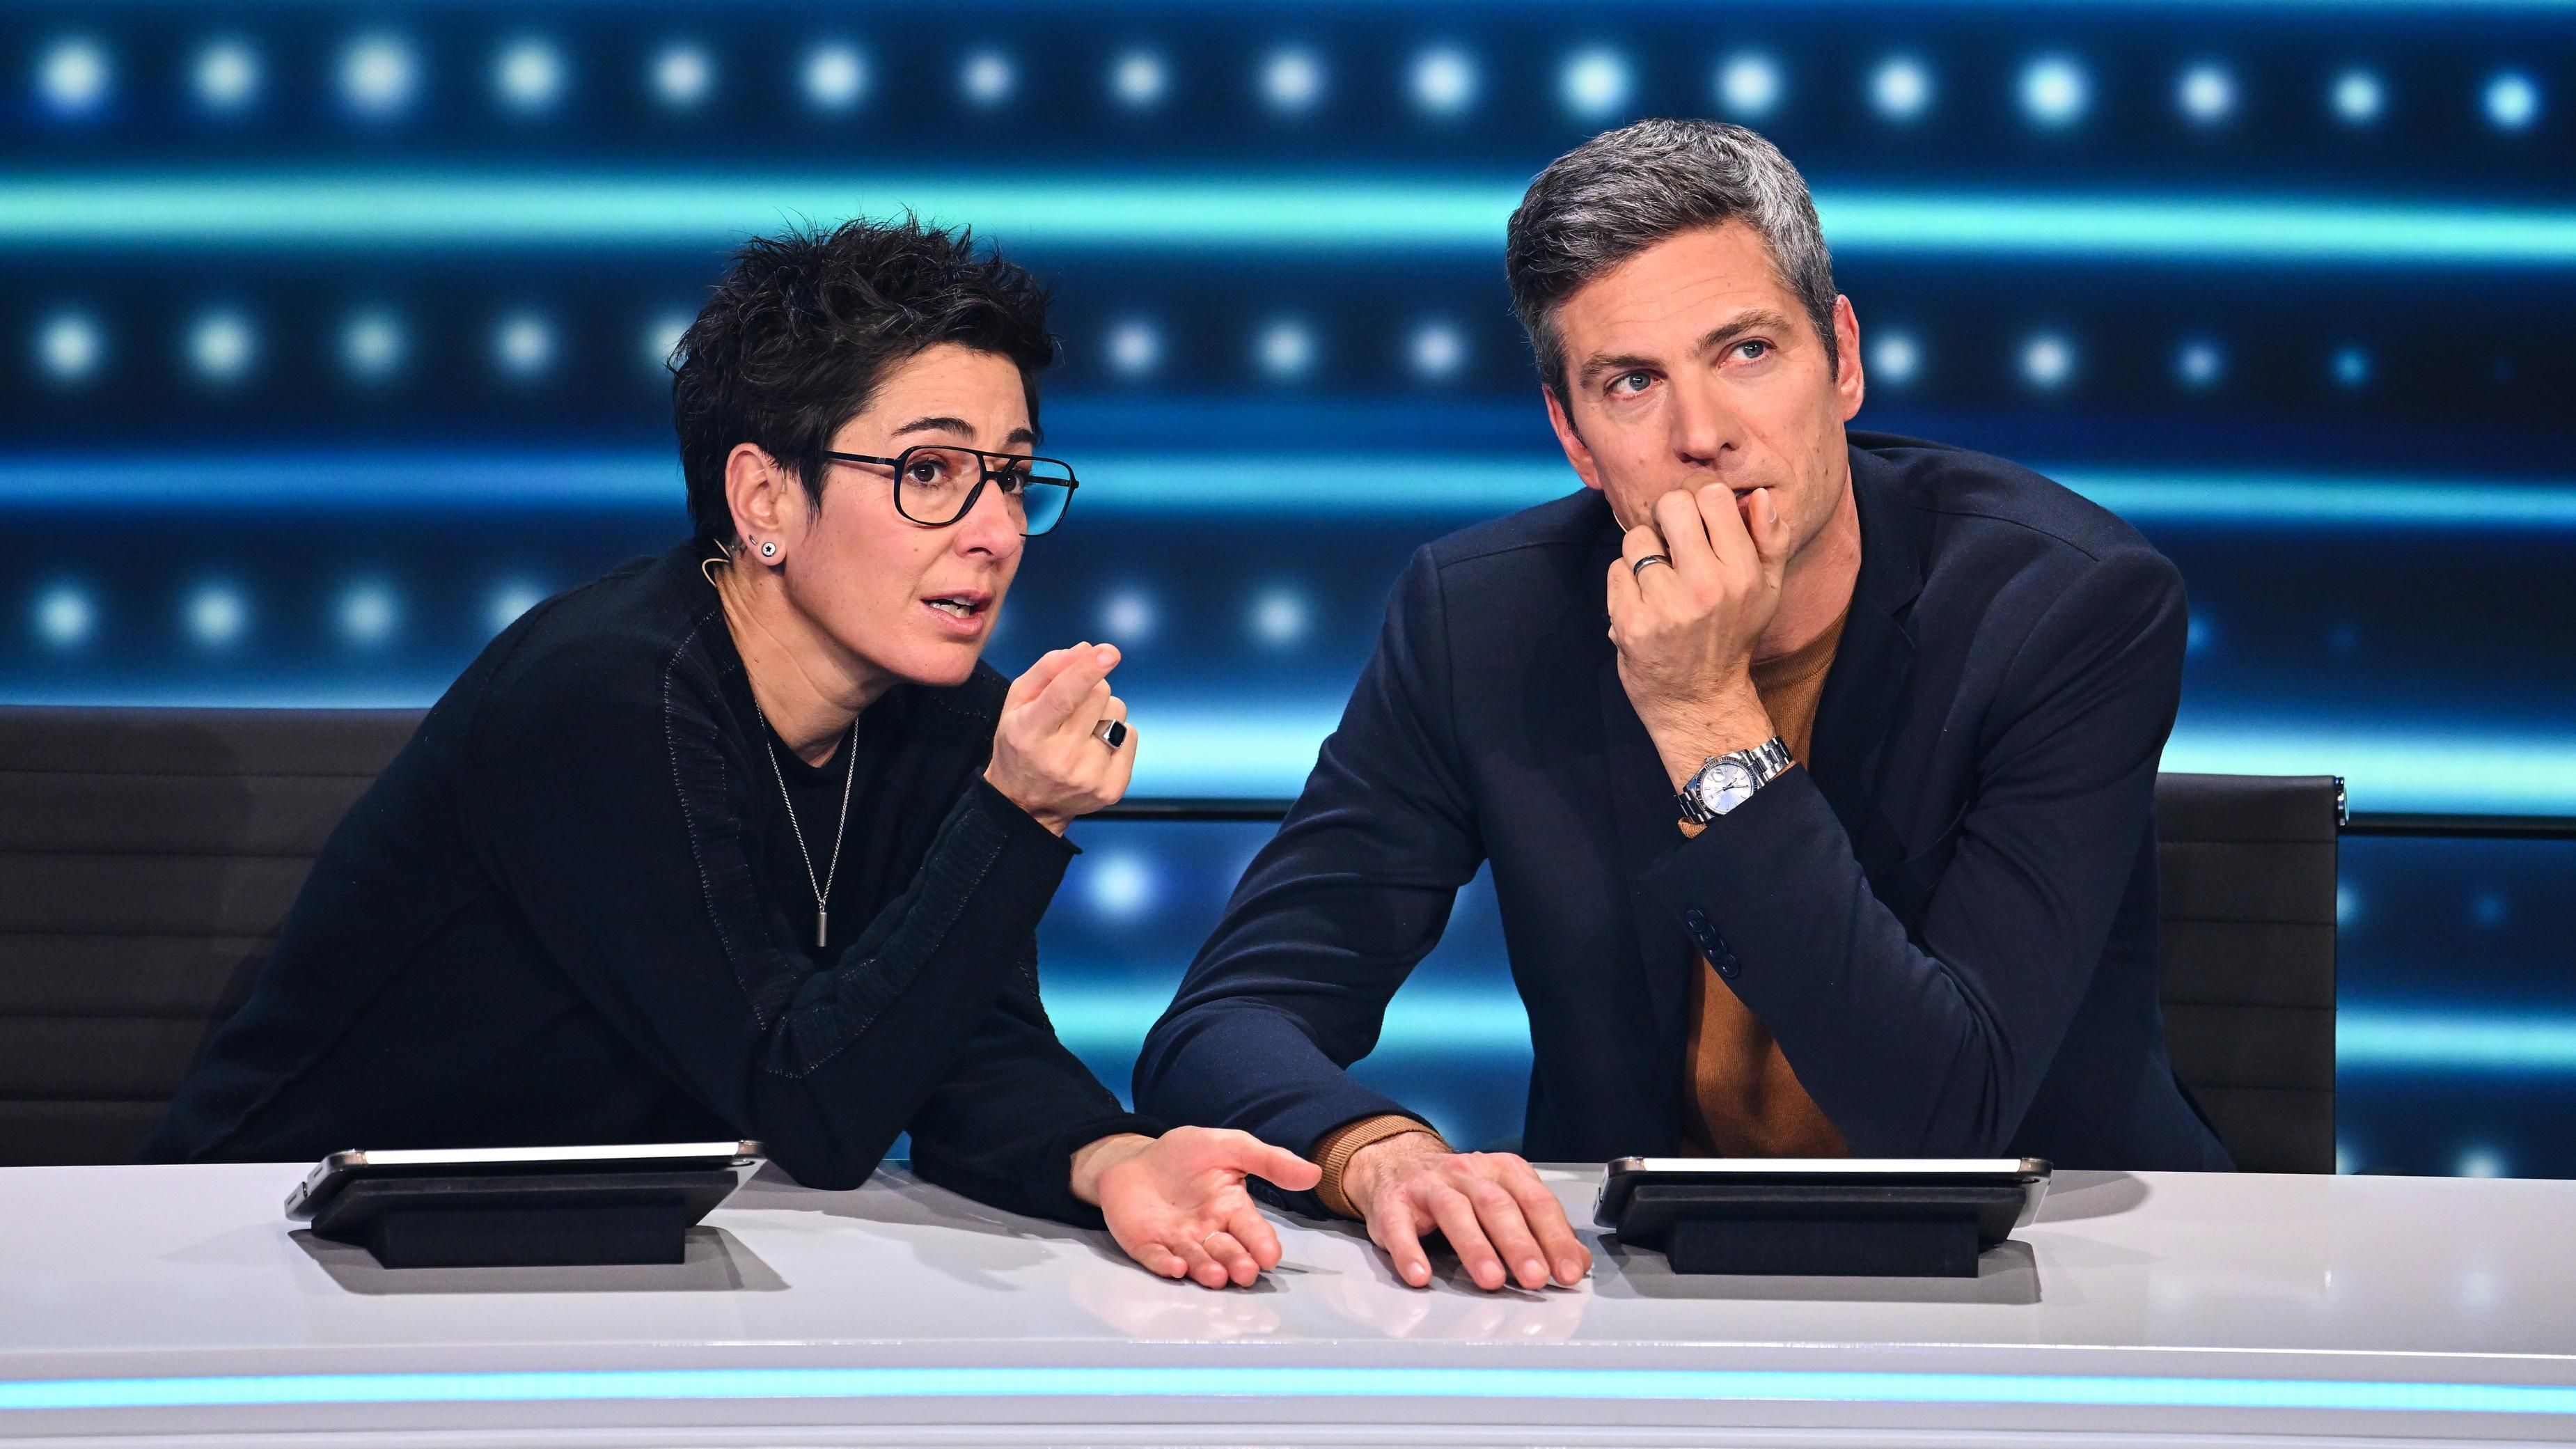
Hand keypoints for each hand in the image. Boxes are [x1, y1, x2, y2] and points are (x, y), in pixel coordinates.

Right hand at [985, 642, 1136, 833]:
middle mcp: (1060, 757)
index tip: (1109, 653)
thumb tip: (1084, 650)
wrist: (1026, 806)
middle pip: (1099, 695)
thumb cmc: (1020, 745)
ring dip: (1104, 712)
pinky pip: (1132, 735)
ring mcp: (1089, 776)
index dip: (1087, 671)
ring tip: (1082, 731)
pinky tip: (1096, 747)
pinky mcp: (1112, 788)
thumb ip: (1046, 671)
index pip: (1063, 697)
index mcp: (1029, 733)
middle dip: (1091, 689)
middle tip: (1073, 709)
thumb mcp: (1016, 704)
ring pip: (1118, 711)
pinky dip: (1119, 734)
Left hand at [1074, 1128, 1322, 1288]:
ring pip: (1197, 1260)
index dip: (1261, 1243)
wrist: (1132, 1160)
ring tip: (1216, 1275)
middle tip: (1245, 1273)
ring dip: (1207, 1270)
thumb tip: (1313, 1173)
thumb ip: (1267, 1160)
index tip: (1270, 1256)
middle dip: (1237, 1263)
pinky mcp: (1147, 1246)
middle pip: (1227, 1252)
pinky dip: (1167, 1264)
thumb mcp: (1227, 1146)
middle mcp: (1208, 1232)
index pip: (1252, 1229)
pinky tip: (1177, 1267)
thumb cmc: (1184, 1156)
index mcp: (1231, 1209)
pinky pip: (1157, 1258)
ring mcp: (1177, 1242)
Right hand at [1341, 1133, 1590, 1290]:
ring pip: (1455, 1211)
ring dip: (1475, 1247)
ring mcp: (1429, 1186)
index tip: (1567, 1271)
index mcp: (1503, 1171)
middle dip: (1520, 1243)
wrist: (1398, 1165)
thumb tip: (1577, 1262)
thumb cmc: (1461, 1191)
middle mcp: (1468, 1173)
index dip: (1555, 1237)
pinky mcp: (1393, 1204)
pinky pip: (1400, 1226)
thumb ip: (1541, 1229)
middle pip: (1497, 1205)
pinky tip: (1421, 1275)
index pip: (1535, 1202)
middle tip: (1536, 1277)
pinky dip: (1409, 1251)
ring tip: (1491, 1280)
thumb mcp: (1506, 1199)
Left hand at [1605, 483, 1791, 788]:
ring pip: (1637, 537)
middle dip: (1668, 517)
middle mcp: (1706, 586)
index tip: (1698, 520)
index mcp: (1743, 573)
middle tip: (1673, 541)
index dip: (1700, 500)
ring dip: (1644, 552)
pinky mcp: (1630, 622)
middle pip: (1672, 505)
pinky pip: (1616, 569)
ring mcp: (1665, 605)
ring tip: (1660, 578)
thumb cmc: (1733, 635)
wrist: (1698, 699)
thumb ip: (1770, 538)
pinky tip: (1644, 602)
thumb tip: (1756, 494)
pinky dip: (1625, 581)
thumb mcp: (1768, 589)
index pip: (1712, 496)